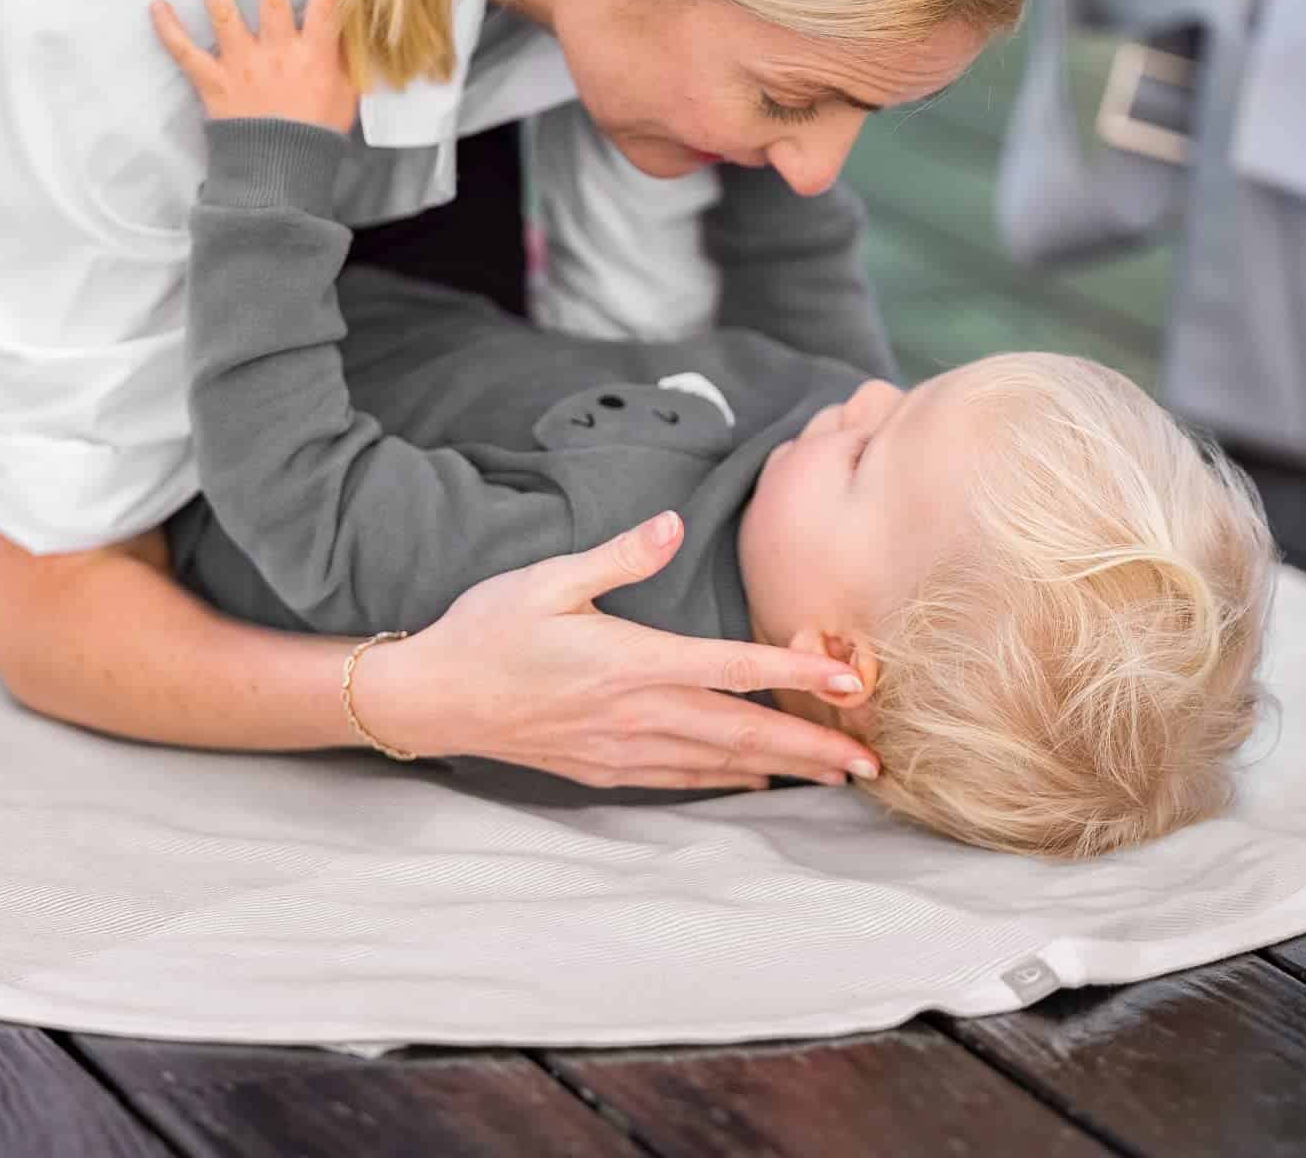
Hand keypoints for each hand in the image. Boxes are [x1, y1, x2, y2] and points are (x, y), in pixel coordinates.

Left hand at [149, 0, 358, 135]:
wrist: (280, 173)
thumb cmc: (317, 134)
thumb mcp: (346, 95)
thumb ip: (344, 58)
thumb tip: (347, 27)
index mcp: (314, 56)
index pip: (324, 4)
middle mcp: (276, 52)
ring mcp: (241, 65)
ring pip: (225, 11)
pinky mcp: (213, 82)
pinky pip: (185, 52)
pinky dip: (168, 29)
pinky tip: (157, 5)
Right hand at [352, 510, 882, 791]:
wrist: (433, 698)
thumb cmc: (487, 630)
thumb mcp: (548, 577)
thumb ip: (620, 554)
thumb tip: (673, 523)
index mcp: (631, 660)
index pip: (731, 667)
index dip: (795, 676)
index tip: (850, 685)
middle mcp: (637, 712)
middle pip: (742, 732)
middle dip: (812, 747)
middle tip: (872, 764)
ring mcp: (622, 749)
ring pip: (719, 763)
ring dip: (780, 770)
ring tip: (832, 777)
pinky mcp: (603, 769)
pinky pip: (680, 778)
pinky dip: (725, 780)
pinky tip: (751, 781)